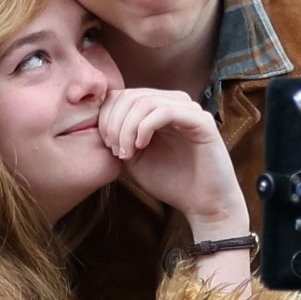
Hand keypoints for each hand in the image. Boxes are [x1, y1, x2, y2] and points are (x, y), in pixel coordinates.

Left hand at [98, 88, 247, 235]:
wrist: (203, 204)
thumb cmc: (170, 182)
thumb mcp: (134, 158)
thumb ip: (119, 137)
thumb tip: (98, 122)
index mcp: (157, 109)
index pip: (122, 95)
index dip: (106, 116)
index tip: (106, 145)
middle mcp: (173, 103)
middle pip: (130, 95)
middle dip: (113, 123)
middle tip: (114, 150)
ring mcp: (189, 109)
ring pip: (145, 101)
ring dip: (127, 128)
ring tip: (126, 153)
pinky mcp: (201, 121)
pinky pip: (165, 110)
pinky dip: (145, 127)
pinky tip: (141, 146)